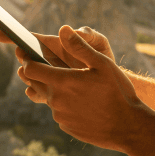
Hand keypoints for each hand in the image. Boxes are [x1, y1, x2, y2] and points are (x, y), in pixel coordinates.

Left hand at [13, 25, 149, 153]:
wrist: (128, 127)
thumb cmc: (117, 92)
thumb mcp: (102, 64)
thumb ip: (79, 47)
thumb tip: (62, 29)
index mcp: (62, 81)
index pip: (30, 69)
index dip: (26, 59)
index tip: (26, 52)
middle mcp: (56, 100)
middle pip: (34, 82)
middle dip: (36, 71)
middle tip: (44, 63)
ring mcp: (60, 115)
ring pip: (48, 97)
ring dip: (52, 88)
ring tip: (70, 82)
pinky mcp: (66, 126)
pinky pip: (59, 111)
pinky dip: (64, 103)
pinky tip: (80, 100)